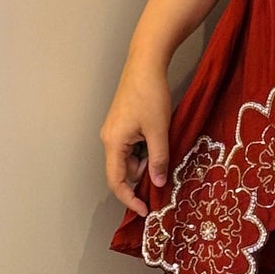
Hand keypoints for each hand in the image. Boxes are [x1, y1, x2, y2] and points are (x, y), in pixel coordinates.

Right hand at [100, 54, 172, 215]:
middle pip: (123, 171)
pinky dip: (145, 150)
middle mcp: (109, 139)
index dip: (130, 199)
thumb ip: (158, 159)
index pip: (116, 182)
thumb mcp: (159, 130)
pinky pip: (132, 146)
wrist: (145, 63)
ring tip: (165, 151)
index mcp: (113, 143)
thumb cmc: (150, 94)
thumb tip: (158, 183)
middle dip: (143, 177)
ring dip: (147, 161)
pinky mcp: (122, 123)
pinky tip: (160, 141)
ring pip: (129, 158)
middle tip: (165, 175)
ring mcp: (114, 131)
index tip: (145, 210)